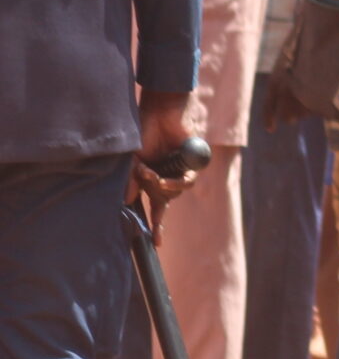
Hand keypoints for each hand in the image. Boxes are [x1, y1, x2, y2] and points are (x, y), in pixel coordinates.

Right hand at [128, 90, 201, 235]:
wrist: (158, 114)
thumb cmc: (142, 135)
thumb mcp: (132, 161)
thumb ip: (130, 181)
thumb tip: (126, 202)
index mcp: (150, 182)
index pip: (155, 210)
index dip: (156, 227)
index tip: (157, 244)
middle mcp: (165, 179)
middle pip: (163, 201)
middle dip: (151, 193)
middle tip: (143, 175)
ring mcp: (178, 172)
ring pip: (174, 193)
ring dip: (162, 186)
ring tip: (151, 174)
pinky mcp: (192, 164)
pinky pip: (188, 182)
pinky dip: (175, 181)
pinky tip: (164, 174)